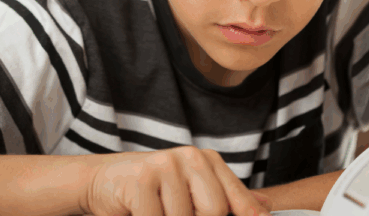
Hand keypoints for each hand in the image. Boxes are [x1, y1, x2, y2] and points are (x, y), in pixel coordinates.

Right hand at [85, 146, 272, 215]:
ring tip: (155, 212)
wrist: (102, 182)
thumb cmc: (151, 192)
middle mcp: (191, 157)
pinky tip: (140, 213)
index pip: (236, 200)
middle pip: (214, 211)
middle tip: (173, 213)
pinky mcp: (142, 179)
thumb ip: (224, 199)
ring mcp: (166, 165)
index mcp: (207, 161)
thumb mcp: (190, 193)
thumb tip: (266, 209)